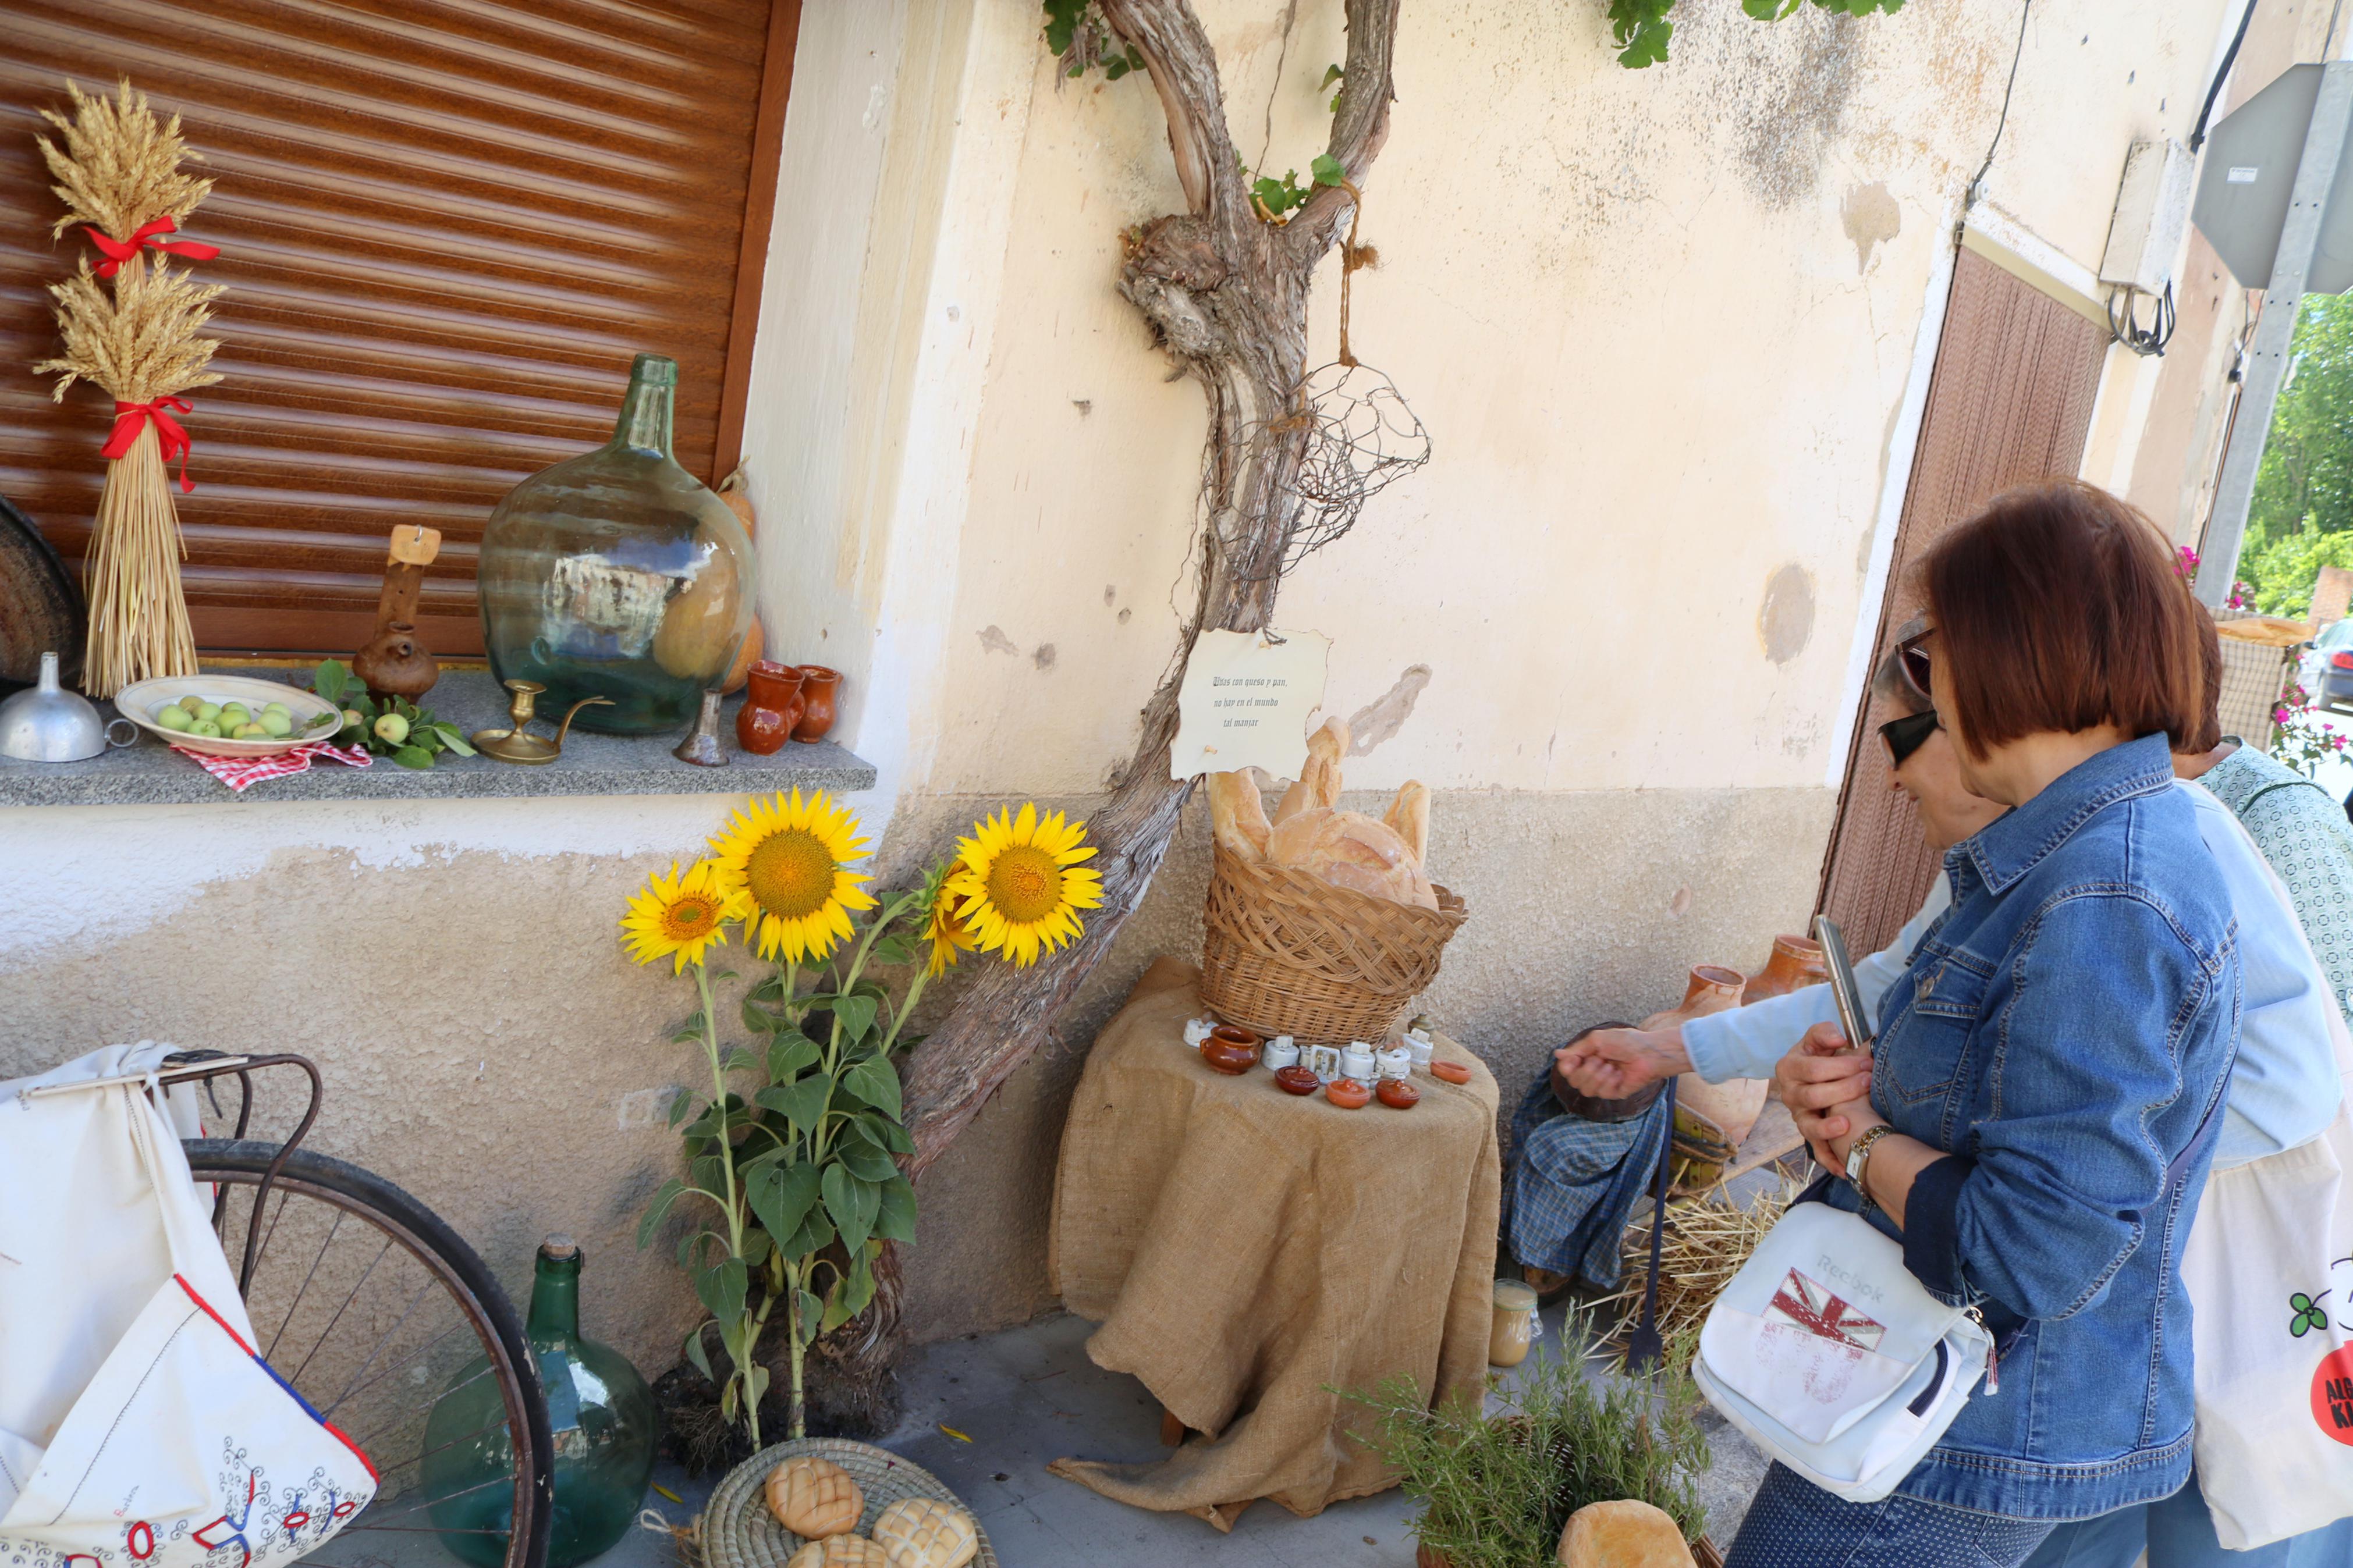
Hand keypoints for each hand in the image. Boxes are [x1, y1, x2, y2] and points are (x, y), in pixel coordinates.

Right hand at [1557, 1025, 1687, 1098]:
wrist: (1649, 1052)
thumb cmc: (1627, 1042)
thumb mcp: (1597, 1040)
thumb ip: (1577, 1049)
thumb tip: (1557, 1054)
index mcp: (1588, 1058)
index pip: (1567, 1069)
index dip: (1567, 1066)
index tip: (1574, 1059)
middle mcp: (1594, 1072)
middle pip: (1574, 1081)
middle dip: (1584, 1070)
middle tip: (1599, 1059)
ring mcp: (1604, 1084)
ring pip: (1585, 1090)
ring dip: (1596, 1076)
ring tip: (1610, 1065)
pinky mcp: (1614, 1093)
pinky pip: (1601, 1093)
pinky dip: (1608, 1081)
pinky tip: (1618, 1073)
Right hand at [1775, 1020, 1871, 1167]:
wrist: (1813, 1076)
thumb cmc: (1819, 1056)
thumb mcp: (1817, 1039)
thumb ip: (1824, 1033)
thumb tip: (1837, 1039)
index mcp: (1789, 1067)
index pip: (1812, 1069)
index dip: (1840, 1066)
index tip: (1865, 1062)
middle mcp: (1789, 1094)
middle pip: (1812, 1096)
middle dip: (1843, 1089)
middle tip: (1868, 1081)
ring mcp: (1798, 1117)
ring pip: (1809, 1127)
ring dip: (1828, 1127)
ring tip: (1848, 1123)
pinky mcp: (1809, 1134)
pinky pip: (1817, 1151)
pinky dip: (1829, 1161)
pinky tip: (1844, 1169)